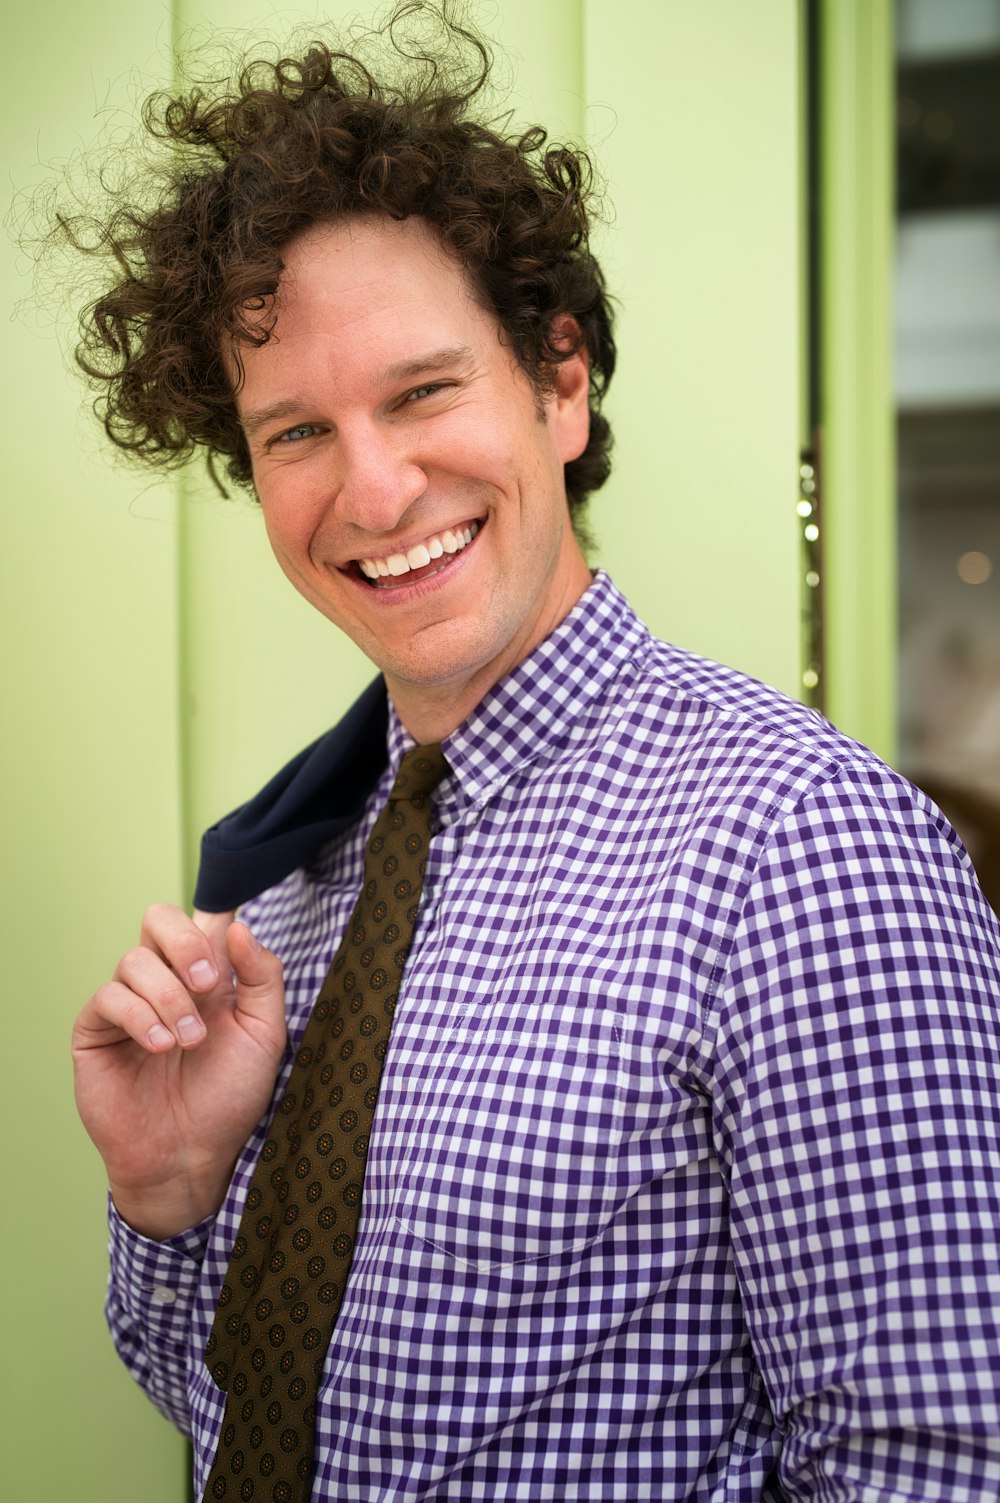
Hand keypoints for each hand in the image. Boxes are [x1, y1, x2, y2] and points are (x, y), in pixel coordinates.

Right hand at [72, 905, 286, 1238]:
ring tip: (190, 1042)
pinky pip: (108, 997)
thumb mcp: (265, 1034)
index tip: (229, 946)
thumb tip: (238, 927)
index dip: (213, 917)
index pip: (202, 921)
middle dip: (185, 943)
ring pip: (135, 960)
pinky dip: (139, 1017)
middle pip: (158, 919)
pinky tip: (159, 1047)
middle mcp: (165, 982)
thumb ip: (262, 977)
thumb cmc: (229, 1097)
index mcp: (207, 977)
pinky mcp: (97, 1030)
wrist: (191, 1156)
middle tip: (208, 984)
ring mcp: (128, 1004)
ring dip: (169, 998)